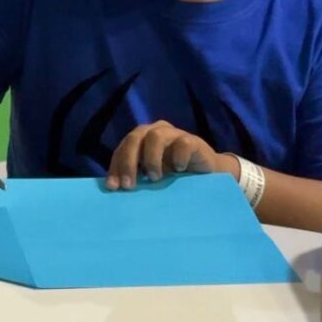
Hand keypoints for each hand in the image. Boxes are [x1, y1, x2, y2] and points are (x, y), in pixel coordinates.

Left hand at [106, 120, 234, 189]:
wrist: (208, 174)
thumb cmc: (175, 176)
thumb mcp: (152, 177)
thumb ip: (137, 177)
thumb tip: (115, 189)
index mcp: (141, 139)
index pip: (122, 148)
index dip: (115, 166)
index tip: (113, 187)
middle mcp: (155, 132)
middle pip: (134, 138)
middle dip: (128, 162)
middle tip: (129, 186)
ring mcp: (174, 134)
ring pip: (156, 136)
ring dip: (151, 158)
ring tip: (155, 178)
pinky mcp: (193, 141)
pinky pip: (183, 143)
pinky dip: (178, 156)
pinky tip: (179, 170)